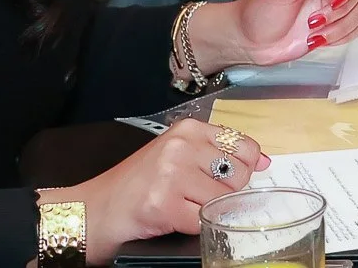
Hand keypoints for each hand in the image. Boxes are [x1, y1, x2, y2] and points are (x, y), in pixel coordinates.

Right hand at [54, 118, 266, 263]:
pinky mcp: (163, 204)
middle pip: (238, 176)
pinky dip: (193, 227)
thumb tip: (265, 162)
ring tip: (179, 205)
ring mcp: (171, 174)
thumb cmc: (137, 185)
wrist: (93, 210)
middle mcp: (181, 146)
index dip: (247, 168)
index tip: (234, 179)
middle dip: (223, 193)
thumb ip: (217, 154)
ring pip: (222, 200)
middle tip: (194, 197)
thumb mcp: (176, 156)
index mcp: (188, 129)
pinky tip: (172, 218)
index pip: (244, 146)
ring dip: (205, 211)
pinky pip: (202, 222)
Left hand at [186, 0, 357, 72]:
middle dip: (340, 9)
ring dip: (338, 26)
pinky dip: (341, 36)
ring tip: (312, 29)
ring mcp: (335, 1)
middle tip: (315, 18)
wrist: (250, 41)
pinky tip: (318, 37)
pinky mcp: (337, 22)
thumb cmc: (260, 10)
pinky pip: (357, 27)